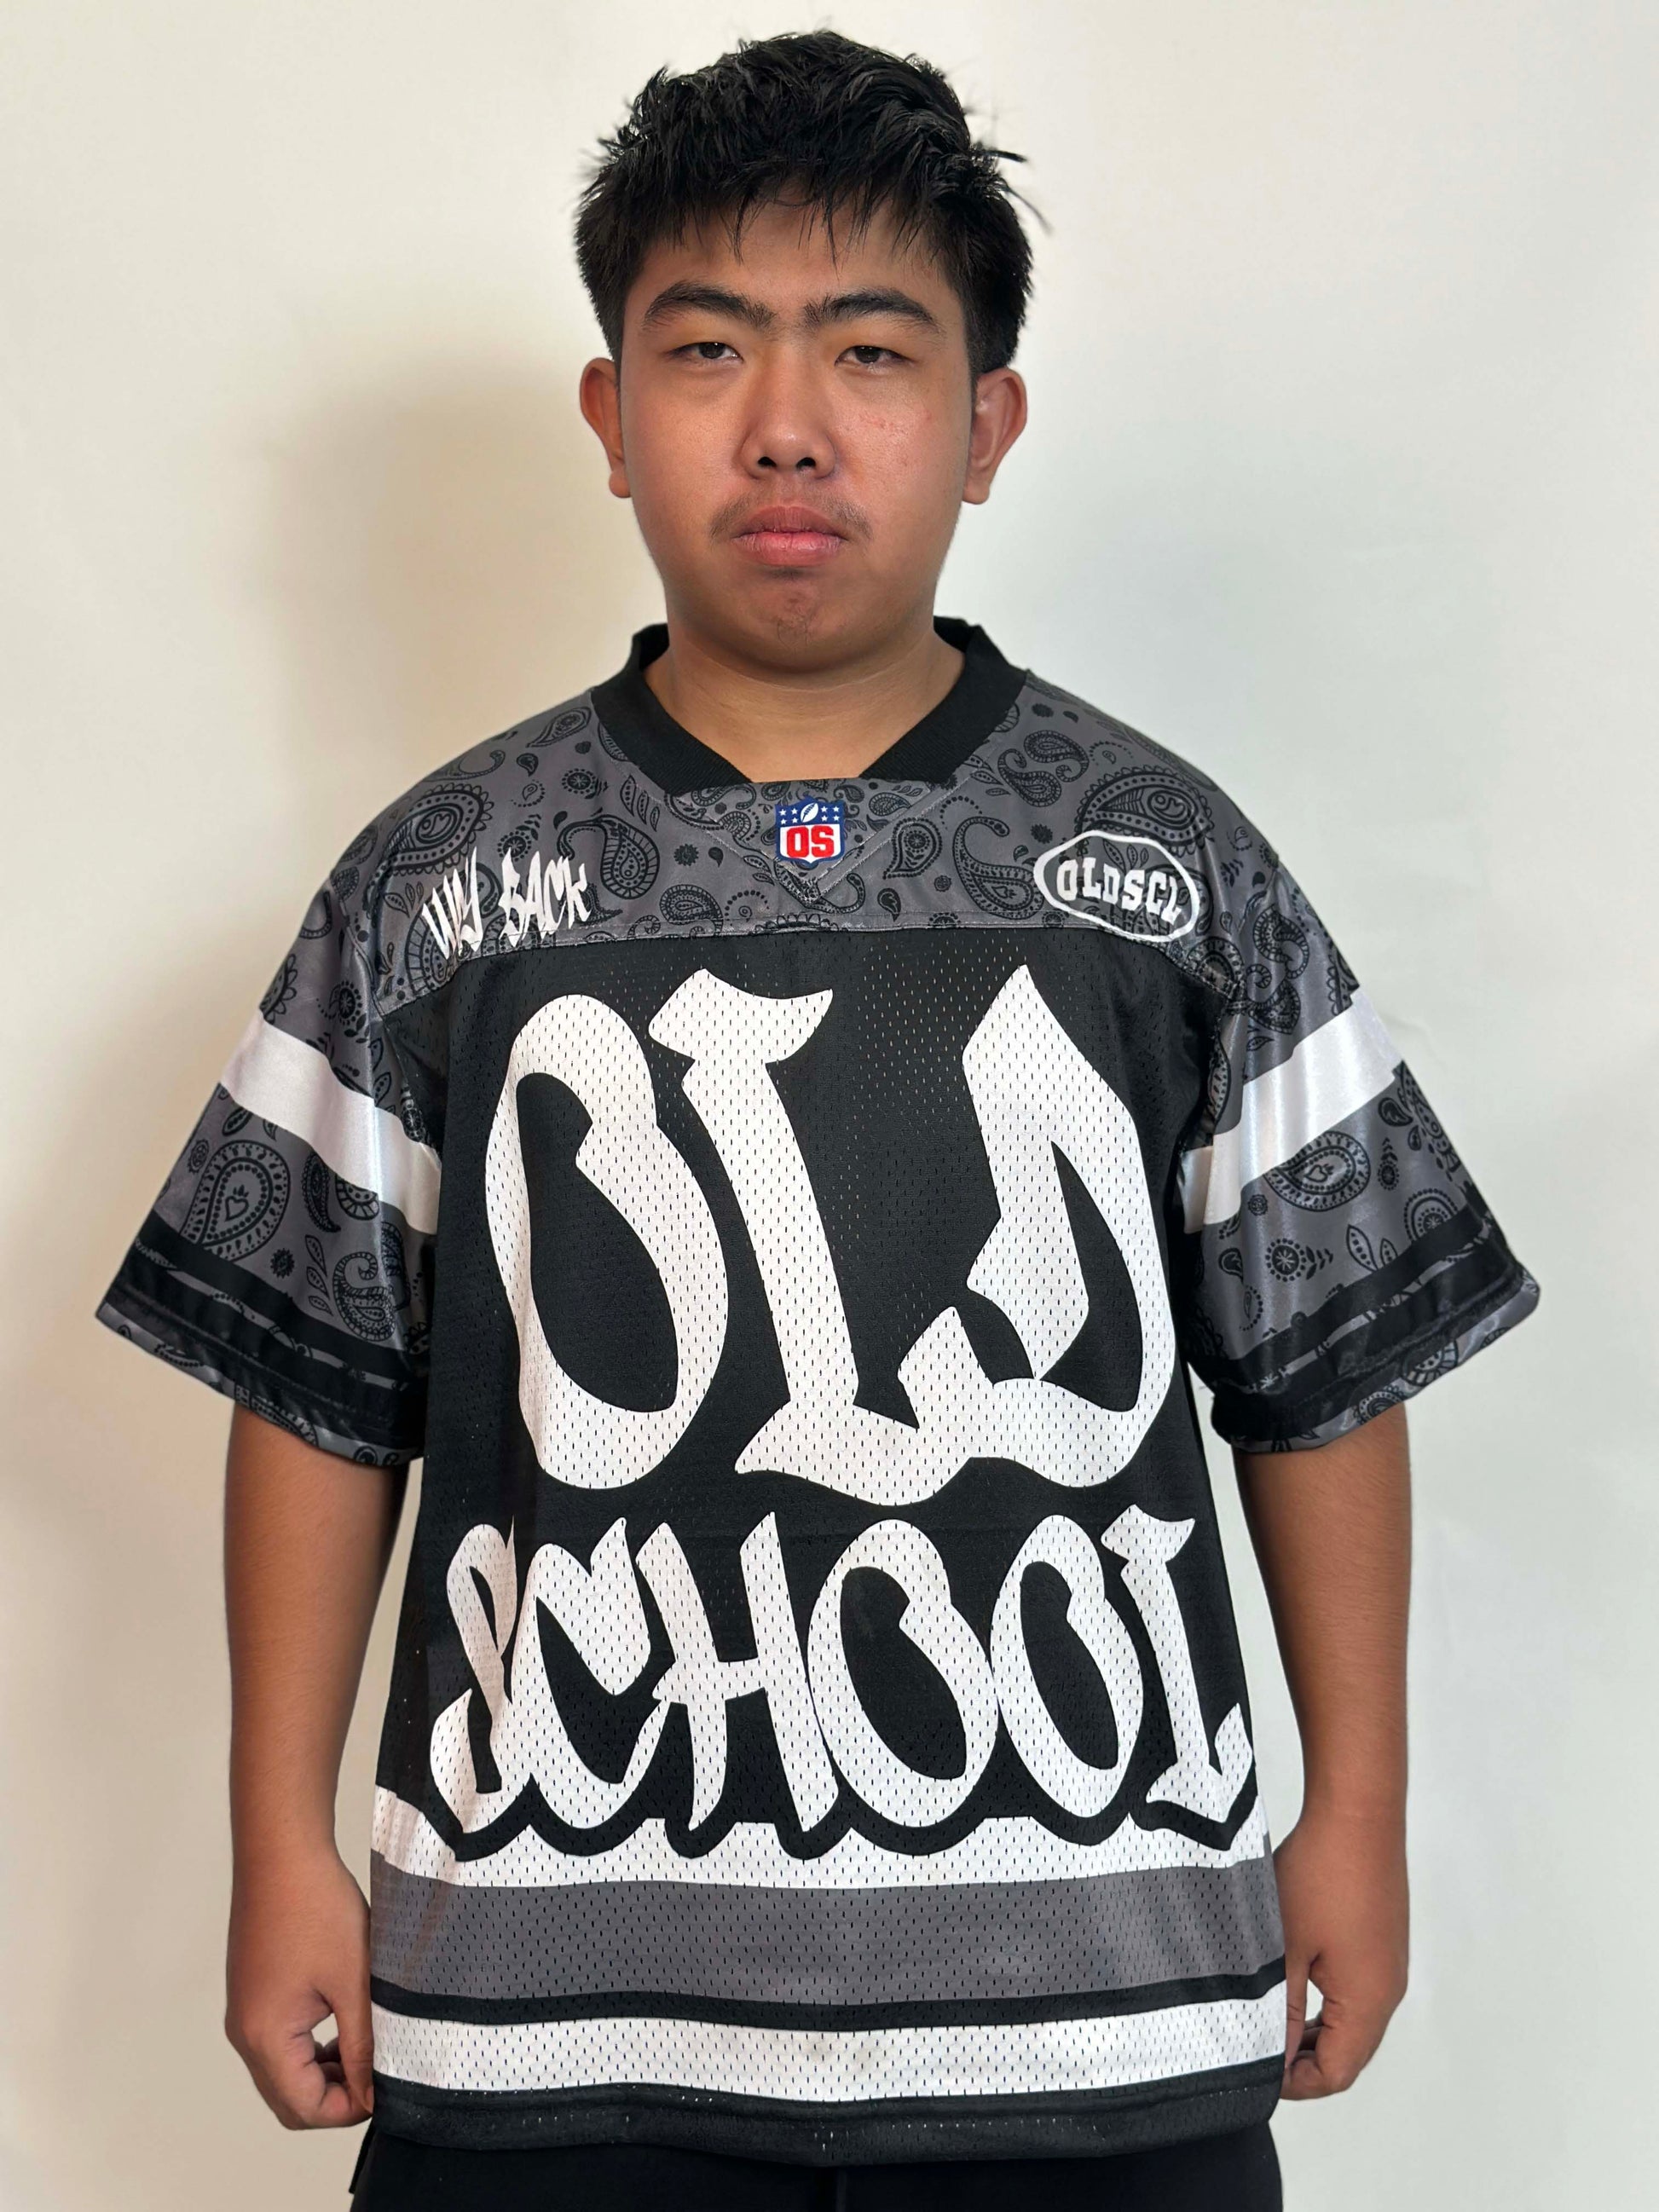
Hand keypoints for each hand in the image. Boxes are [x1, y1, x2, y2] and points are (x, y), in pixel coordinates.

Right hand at [225, 1841, 374, 2127]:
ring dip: (322, 2073)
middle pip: (288, 2098)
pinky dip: (310, 2048)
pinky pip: (278, 2043)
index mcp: (265, 2037)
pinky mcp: (253, 1993)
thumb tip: (373, 2090)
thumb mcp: (352, 1982)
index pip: (304, 2108)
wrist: (282, 1853)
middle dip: (334, 2097)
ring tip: (366, 2047)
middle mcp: (245, 2033)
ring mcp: (246, 2013)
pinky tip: (343, 2024)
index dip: (348, 2109)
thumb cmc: (317, 1908)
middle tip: (378, 2073)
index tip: (386, 2088)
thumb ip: (362, 2043)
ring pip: (283, 2072)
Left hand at [1274, 1802, 1408, 2098]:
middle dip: (1301, 2059)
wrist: (1358, 1813)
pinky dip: (1324, 2002)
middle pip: (1348, 2053)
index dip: (1294, 2082)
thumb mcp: (1285, 1946)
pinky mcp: (1381, 1942)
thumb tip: (1268, 2054)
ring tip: (1265, 2017)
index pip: (1337, 2073)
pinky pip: (1355, 1992)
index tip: (1254, 2067)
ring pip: (1351, 2023)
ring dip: (1311, 2029)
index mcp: (1369, 2002)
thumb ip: (1277, 2007)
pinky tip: (1288, 1981)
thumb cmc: (1321, 1874)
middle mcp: (1387, 1990)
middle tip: (1254, 2045)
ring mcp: (1387, 1965)